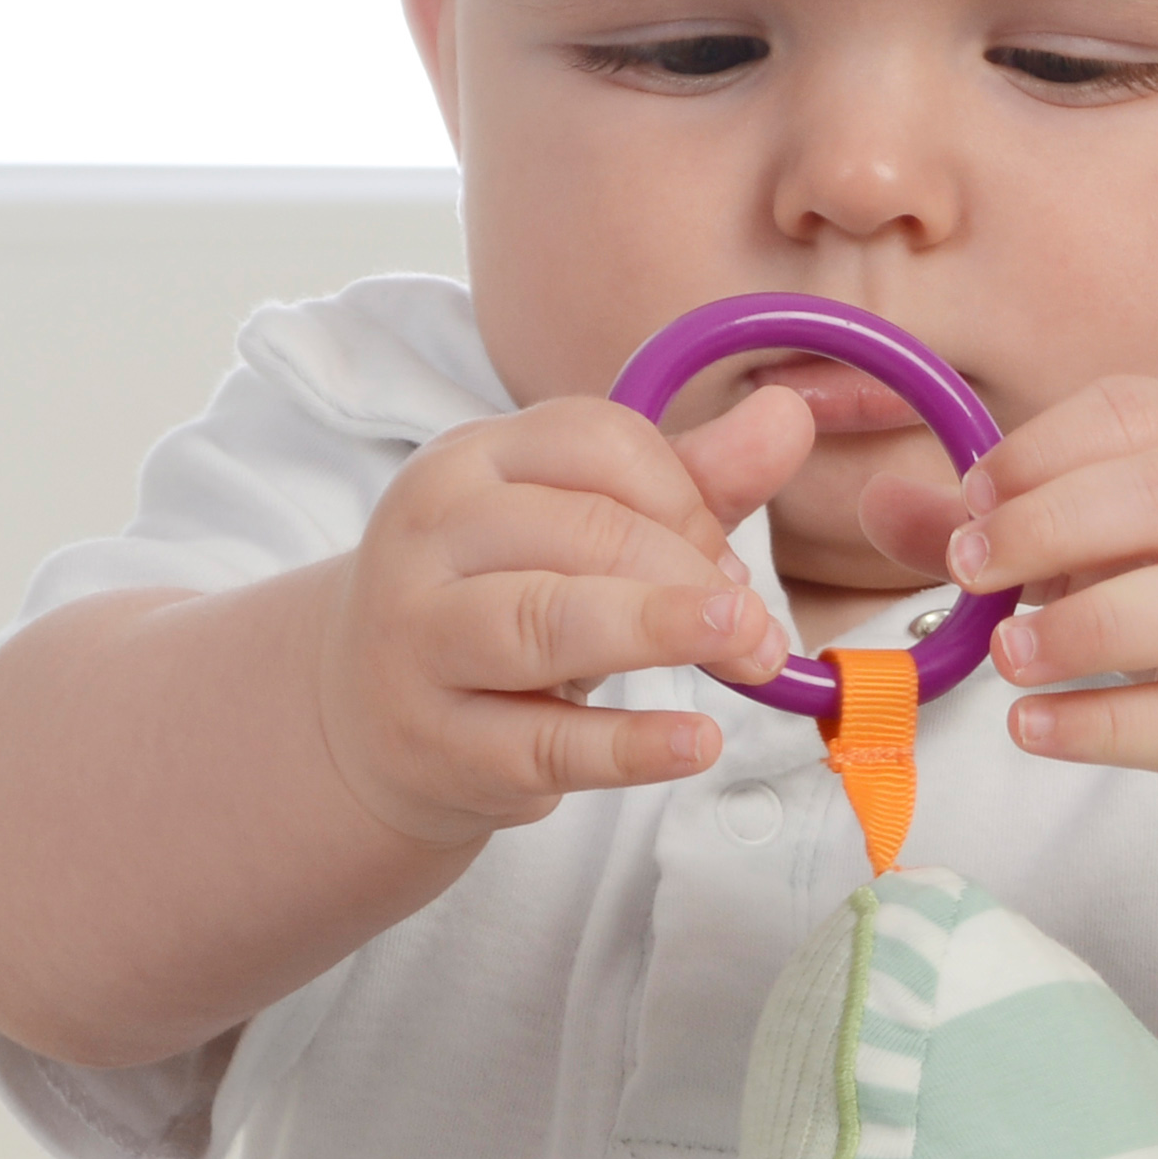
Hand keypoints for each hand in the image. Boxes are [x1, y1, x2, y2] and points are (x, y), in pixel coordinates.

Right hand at [310, 381, 826, 848]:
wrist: (368, 716)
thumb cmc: (499, 603)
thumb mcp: (582, 530)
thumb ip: (689, 480)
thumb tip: (789, 414)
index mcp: (468, 461)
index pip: (595, 441)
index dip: (685, 497)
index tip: (728, 561)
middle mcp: (428, 537)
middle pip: (584, 529)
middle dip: (692, 575)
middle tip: (757, 628)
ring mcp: (421, 640)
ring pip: (548, 620)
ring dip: (660, 629)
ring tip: (746, 645)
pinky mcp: (438, 743)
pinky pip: (545, 741)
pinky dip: (630, 744)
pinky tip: (697, 742)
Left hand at [953, 377, 1157, 832]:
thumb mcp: (1123, 542)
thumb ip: (1002, 527)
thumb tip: (880, 505)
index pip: (1138, 418)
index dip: (1045, 449)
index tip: (973, 495)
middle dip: (1058, 523)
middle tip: (975, 570)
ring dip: (1090, 625)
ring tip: (1007, 655)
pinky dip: (1105, 727)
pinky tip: (1033, 729)